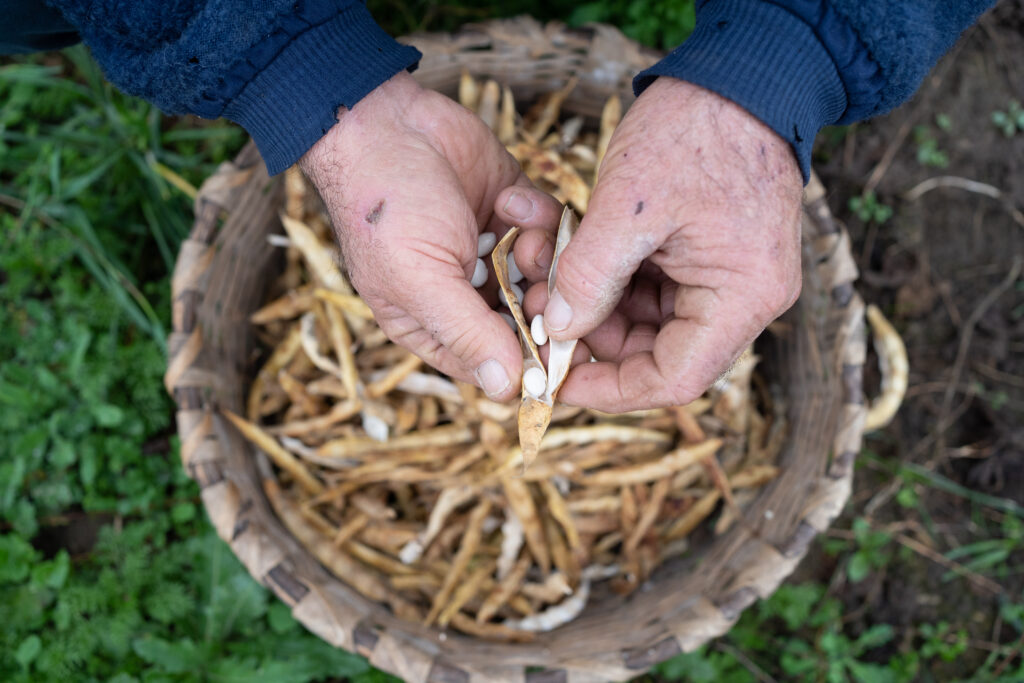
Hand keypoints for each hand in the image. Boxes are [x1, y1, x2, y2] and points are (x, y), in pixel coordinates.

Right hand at [300, 72, 560, 399]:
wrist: (384, 120)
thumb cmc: (385, 206)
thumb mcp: (421, 280)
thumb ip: (469, 334)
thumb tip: (508, 390)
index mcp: (432, 324)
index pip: (491, 365)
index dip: (528, 365)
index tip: (558, 353)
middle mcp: (466, 294)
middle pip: (528, 326)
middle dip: (542, 307)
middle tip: (539, 286)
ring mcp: (494, 252)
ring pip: (548, 278)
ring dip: (544, 257)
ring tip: (523, 235)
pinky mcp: (515, 212)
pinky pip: (552, 231)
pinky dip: (541, 217)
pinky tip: (512, 198)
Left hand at [527, 77, 802, 411]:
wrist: (738, 74)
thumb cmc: (696, 130)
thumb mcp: (629, 206)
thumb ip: (589, 276)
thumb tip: (557, 331)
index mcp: (741, 297)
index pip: (675, 378)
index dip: (612, 389)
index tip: (558, 381)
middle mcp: (742, 297)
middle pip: (657, 350)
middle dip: (591, 334)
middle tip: (537, 309)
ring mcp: (726, 275)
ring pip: (646, 318)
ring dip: (591, 300)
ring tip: (543, 266)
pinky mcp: (707, 253)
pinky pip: (649, 284)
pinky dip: (607, 273)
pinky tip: (568, 248)